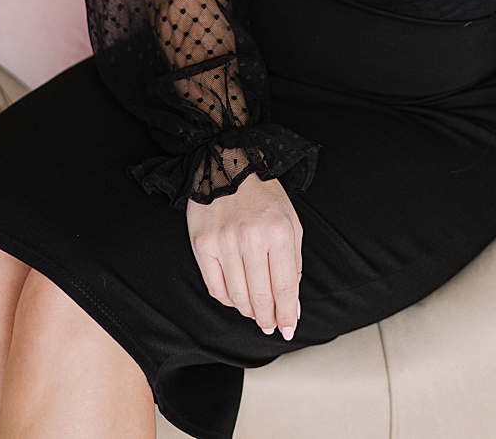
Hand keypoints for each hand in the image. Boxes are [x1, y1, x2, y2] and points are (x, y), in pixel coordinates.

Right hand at [186, 173, 302, 338]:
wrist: (228, 164)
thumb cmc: (264, 196)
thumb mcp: (291, 224)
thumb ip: (293, 265)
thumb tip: (292, 306)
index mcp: (279, 233)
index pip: (284, 288)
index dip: (287, 315)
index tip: (288, 329)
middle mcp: (251, 238)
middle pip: (260, 297)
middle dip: (268, 318)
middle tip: (271, 325)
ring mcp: (223, 241)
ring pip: (237, 296)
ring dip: (248, 312)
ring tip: (255, 313)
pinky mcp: (202, 242)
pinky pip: (215, 286)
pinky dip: (227, 299)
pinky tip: (236, 298)